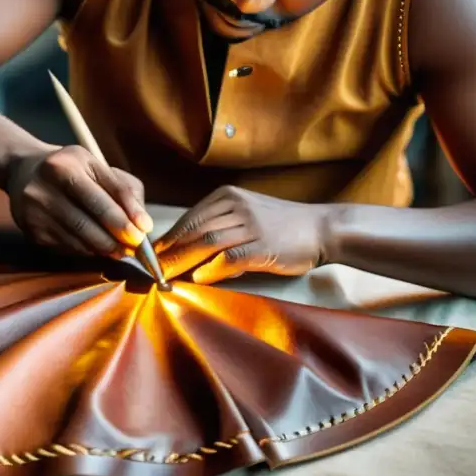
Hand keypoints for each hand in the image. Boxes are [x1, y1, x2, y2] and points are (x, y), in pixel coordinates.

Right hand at [6, 146, 152, 257]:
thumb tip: (142, 224)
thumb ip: (123, 190)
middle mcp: (44, 188)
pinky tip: (96, 246)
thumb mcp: (97, 166)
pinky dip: (87, 250)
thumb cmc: (71, 169)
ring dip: (104, 248)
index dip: (125, 216)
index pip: (101, 196)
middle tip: (134, 246)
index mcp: (65, 166)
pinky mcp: (31, 231)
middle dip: (115, 238)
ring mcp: (34, 212)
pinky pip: (67, 247)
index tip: (143, 231)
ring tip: (120, 249)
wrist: (24, 172)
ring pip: (78, 240)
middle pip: (87, 222)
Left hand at [153, 186, 330, 281]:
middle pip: (193, 229)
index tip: (153, 254)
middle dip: (170, 250)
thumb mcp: (247, 217)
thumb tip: (189, 254)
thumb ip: (219, 230)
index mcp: (228, 197)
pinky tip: (199, 278)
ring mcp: (251, 225)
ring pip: (206, 242)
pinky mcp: (264, 246)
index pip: (190, 217)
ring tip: (167, 275)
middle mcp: (236, 206)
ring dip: (183, 261)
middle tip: (152, 267)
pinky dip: (212, 268)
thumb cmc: (283, 226)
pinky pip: (230, 257)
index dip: (169, 237)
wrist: (323, 228)